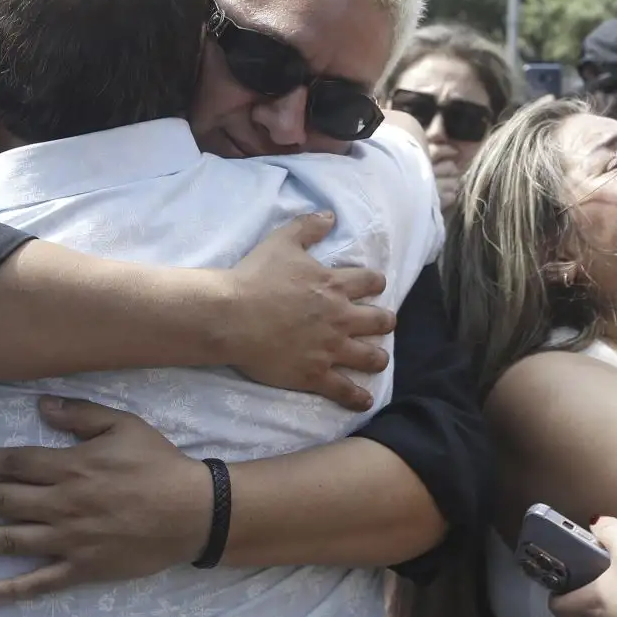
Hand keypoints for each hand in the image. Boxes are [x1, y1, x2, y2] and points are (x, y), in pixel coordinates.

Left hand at [0, 396, 211, 602]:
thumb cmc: (158, 464)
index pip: (15, 462)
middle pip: (2, 500)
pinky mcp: (83, 568)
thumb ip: (80, 415)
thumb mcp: (123, 426)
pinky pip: (41, 582)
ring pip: (11, 540)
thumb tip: (40, 405)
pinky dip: (13, 590)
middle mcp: (61, 504)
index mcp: (70, 467)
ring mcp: (69, 539)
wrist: (192, 511)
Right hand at [225, 213, 391, 411]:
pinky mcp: (315, 373)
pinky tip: (365, 401)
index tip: (374, 287)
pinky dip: (358, 397)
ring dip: (378, 358)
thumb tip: (330, 215)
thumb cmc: (255, 276)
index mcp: (334, 285)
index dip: (375, 284)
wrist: (231, 315)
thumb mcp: (283, 241)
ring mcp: (330, 348)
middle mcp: (340, 317)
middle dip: (384, 322)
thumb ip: (309, 227)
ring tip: (378, 360)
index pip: (371, 282)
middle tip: (382, 324)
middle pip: (380, 321)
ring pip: (370, 357)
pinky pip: (345, 390)